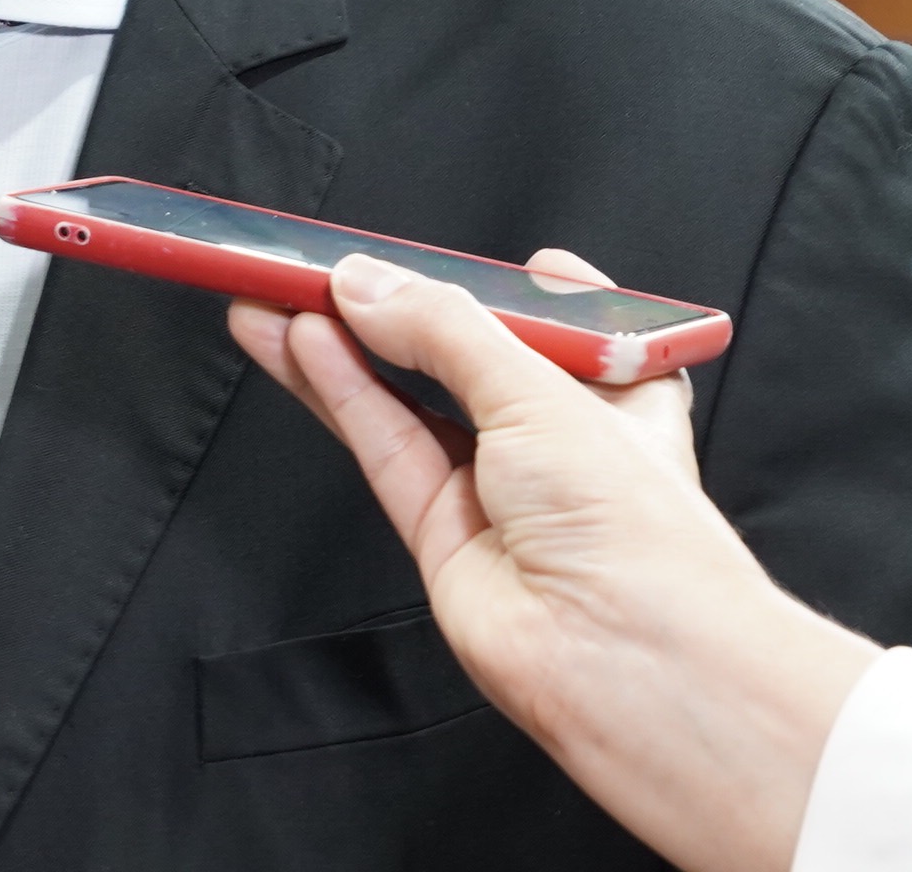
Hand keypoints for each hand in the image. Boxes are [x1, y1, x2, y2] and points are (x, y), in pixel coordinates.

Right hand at [229, 253, 876, 871]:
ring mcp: (497, 487)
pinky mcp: (442, 532)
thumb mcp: (539, 387)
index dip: (488, 281)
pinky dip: (338, 390)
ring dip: (339, 345)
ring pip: (405, 396)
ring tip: (275, 293)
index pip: (548, 315)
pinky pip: (383, 444)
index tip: (426, 250)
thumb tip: (366, 284)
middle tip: (316, 264)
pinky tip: (298, 344)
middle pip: (457, 352)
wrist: (627, 662)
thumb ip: (441, 327)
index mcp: (616, 388)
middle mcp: (557, 437)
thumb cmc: (637, 531)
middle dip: (391, 308)